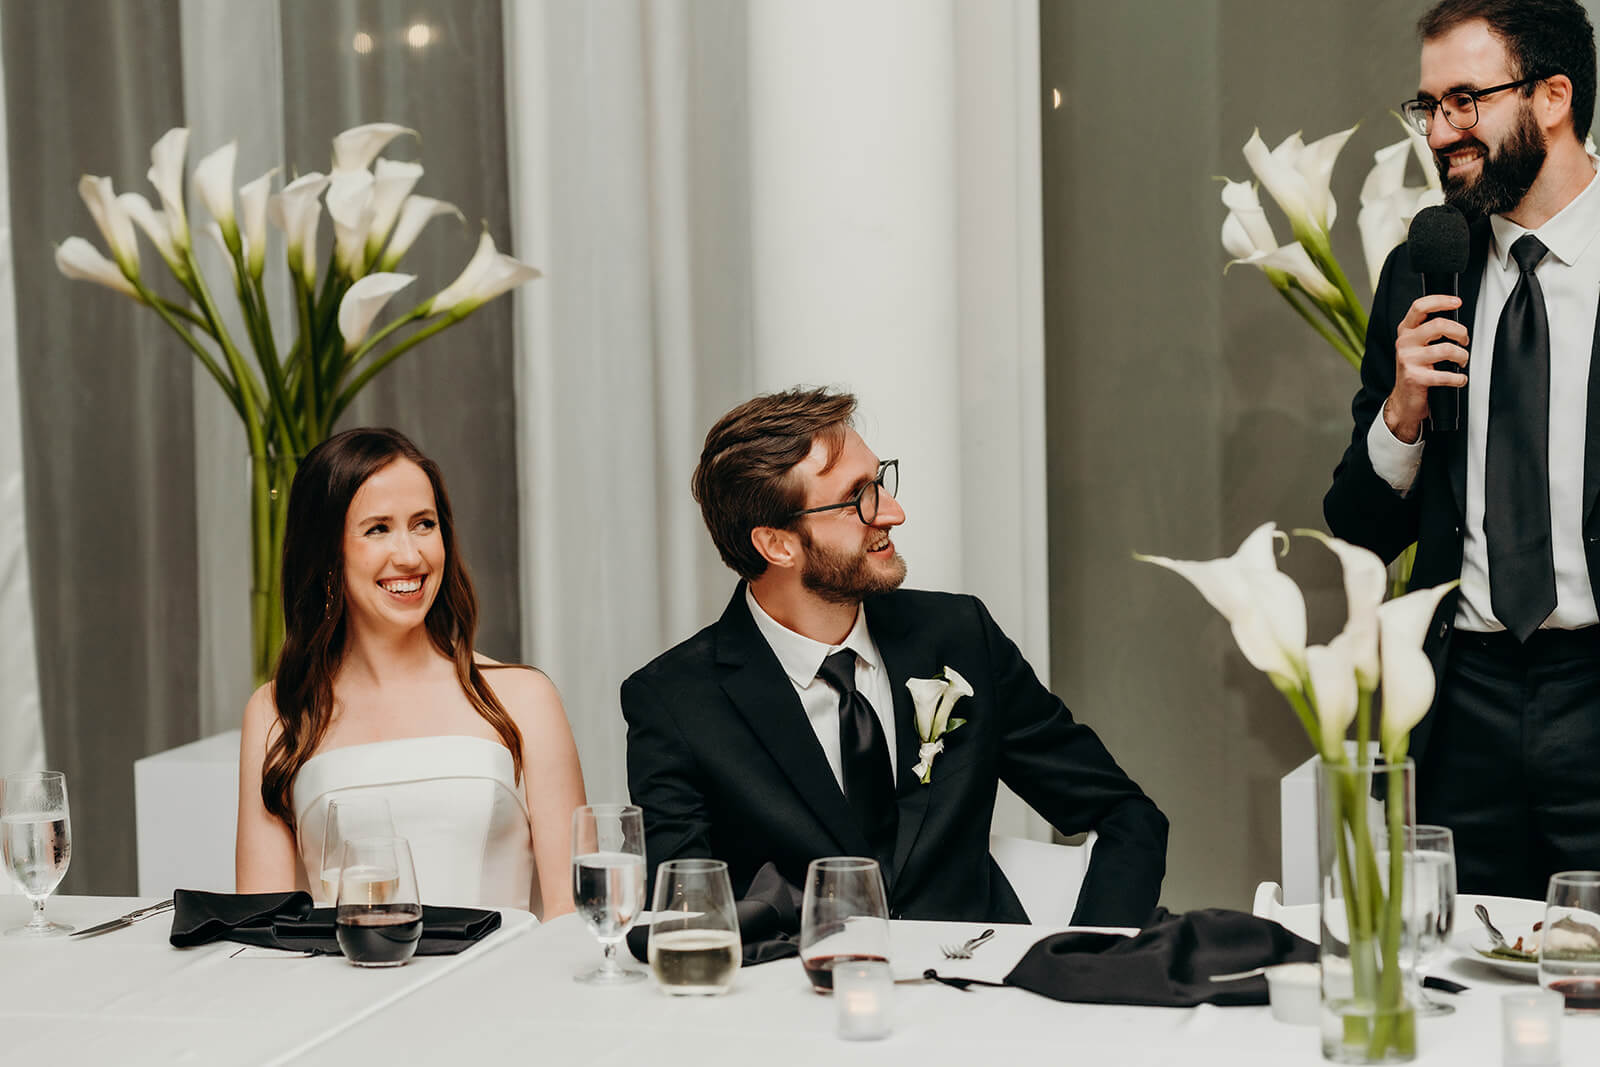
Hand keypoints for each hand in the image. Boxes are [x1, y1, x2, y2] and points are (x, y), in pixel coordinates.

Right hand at [1386, 295, 1468, 442]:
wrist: (1404, 399)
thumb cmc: (1416, 370)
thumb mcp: (1417, 346)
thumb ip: (1430, 330)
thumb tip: (1456, 321)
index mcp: (1406, 331)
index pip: (1420, 307)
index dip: (1440, 301)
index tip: (1456, 302)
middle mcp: (1404, 343)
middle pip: (1438, 325)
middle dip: (1460, 332)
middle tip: (1464, 340)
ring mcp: (1408, 360)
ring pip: (1447, 349)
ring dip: (1462, 356)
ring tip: (1462, 361)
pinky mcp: (1415, 377)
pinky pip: (1446, 374)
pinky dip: (1459, 378)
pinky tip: (1459, 379)